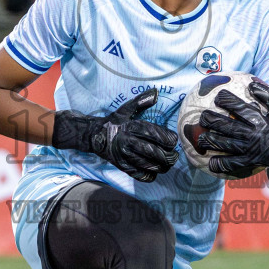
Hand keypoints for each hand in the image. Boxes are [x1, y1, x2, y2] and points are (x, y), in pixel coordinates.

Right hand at [52, 89, 178, 182]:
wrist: (95, 137)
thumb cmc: (113, 122)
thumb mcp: (125, 110)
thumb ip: (141, 101)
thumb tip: (156, 92)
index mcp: (131, 127)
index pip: (155, 134)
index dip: (169, 139)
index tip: (173, 140)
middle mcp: (127, 142)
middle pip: (154, 152)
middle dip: (169, 155)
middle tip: (174, 155)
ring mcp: (124, 156)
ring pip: (150, 166)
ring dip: (163, 166)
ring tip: (168, 163)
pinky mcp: (122, 167)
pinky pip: (141, 175)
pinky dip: (151, 175)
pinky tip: (155, 170)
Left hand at [194, 80, 268, 180]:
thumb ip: (266, 95)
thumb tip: (251, 83)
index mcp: (261, 121)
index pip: (241, 109)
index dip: (228, 102)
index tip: (218, 96)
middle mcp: (254, 135)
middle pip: (229, 127)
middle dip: (213, 121)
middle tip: (202, 116)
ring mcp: (251, 150)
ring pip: (227, 145)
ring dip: (212, 141)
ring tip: (200, 138)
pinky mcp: (249, 162)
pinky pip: (233, 164)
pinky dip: (221, 164)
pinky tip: (210, 163)